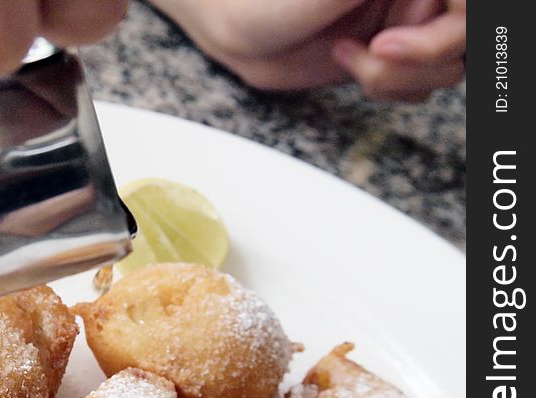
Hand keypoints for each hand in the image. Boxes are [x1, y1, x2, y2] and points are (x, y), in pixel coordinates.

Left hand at [150, 0, 464, 100]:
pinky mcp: (393, 54)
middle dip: (422, 57)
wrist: (232, 28)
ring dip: (399, 76)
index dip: (447, 29)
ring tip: (349, 54)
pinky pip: (422, 86)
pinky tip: (347, 59)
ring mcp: (408, 21)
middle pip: (465, 40)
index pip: (467, 6)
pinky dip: (390, 87)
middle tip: (376, 51)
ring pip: (447, 68)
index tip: (392, 40)